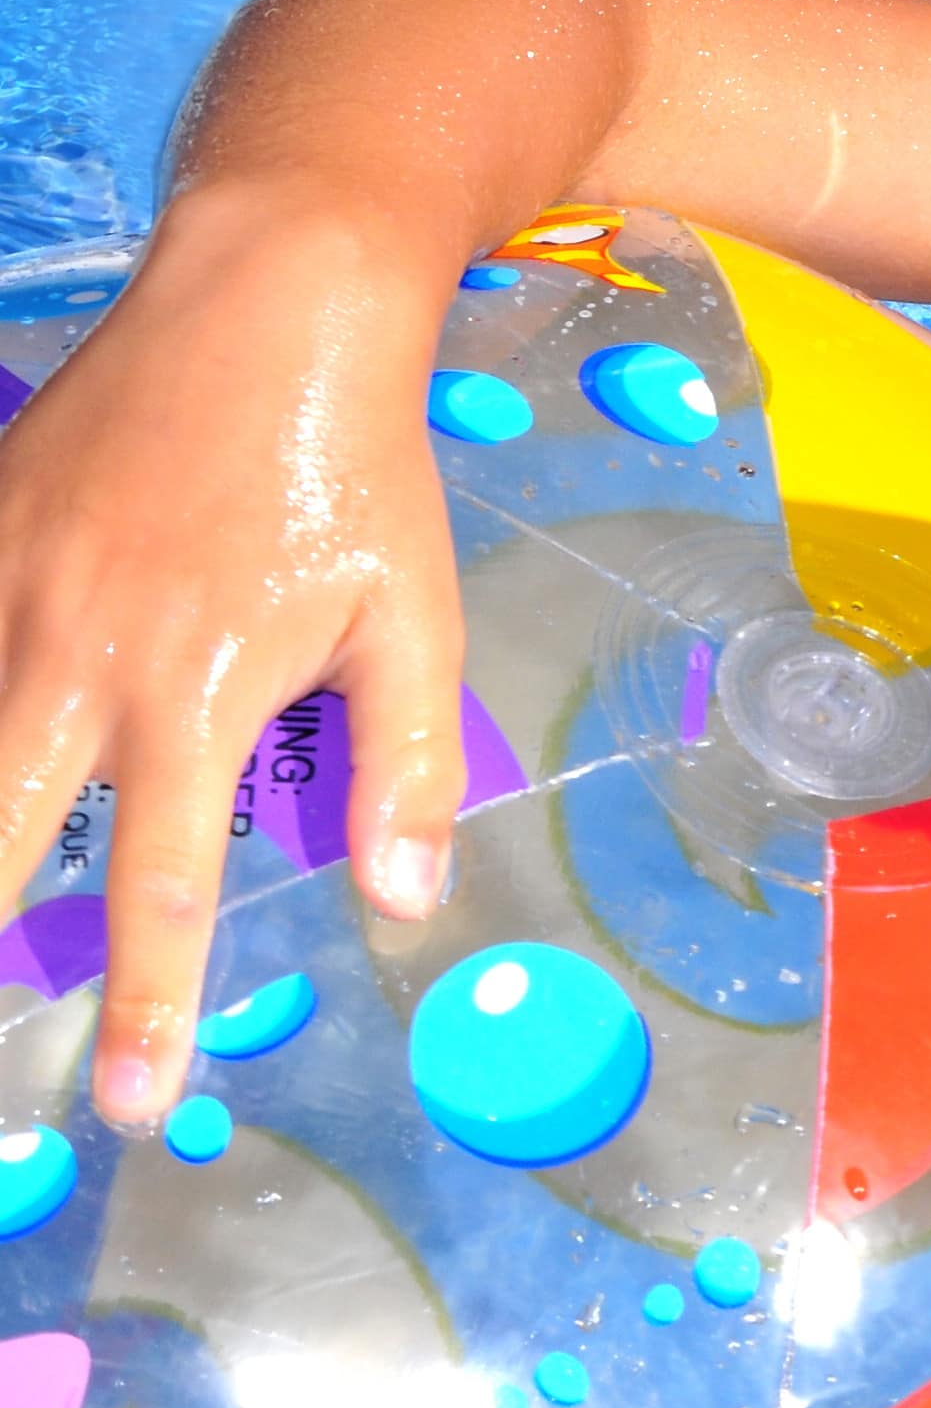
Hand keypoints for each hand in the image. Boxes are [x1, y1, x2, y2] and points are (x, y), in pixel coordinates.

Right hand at [0, 196, 467, 1126]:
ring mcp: (3, 589)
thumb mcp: (413, 622)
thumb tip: (403, 902)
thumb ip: (398, 769)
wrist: (267, 305)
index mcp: (195, 689)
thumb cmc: (354, 472)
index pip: (158, 887)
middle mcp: (74, 653)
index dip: (144, 1006)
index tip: (129, 1102)